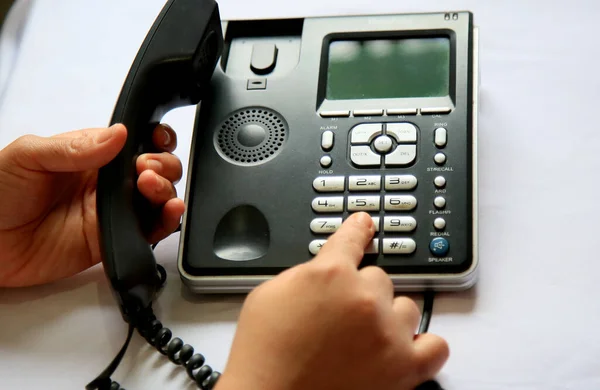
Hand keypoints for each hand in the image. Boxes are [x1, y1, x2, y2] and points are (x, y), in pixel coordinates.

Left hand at [0, 123, 183, 286]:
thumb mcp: (29, 156)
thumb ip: (74, 146)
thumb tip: (118, 133)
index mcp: (92, 155)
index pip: (136, 142)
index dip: (155, 138)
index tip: (157, 139)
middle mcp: (107, 183)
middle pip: (156, 169)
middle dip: (163, 165)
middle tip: (145, 169)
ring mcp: (112, 212)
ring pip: (158, 199)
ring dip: (167, 190)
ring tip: (151, 187)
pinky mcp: (113, 240)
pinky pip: (149, 232)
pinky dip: (167, 222)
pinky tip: (170, 212)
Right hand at [216, 212, 448, 389]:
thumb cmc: (264, 355)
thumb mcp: (269, 294)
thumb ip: (304, 272)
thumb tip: (323, 267)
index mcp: (330, 273)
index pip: (353, 239)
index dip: (359, 230)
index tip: (365, 225)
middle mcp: (364, 298)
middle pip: (379, 278)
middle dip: (360, 292)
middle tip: (339, 316)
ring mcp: (387, 332)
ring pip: (405, 306)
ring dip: (388, 316)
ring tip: (363, 337)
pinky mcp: (403, 368)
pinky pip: (436, 346)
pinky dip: (423, 345)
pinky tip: (402, 347)